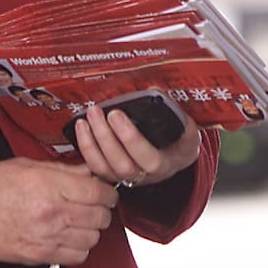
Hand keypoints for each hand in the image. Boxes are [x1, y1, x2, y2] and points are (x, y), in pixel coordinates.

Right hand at [0, 158, 117, 265]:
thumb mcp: (26, 166)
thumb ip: (62, 170)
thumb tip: (87, 171)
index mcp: (49, 186)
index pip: (97, 192)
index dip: (108, 192)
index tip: (106, 191)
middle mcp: (52, 213)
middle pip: (100, 217)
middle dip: (102, 209)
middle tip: (95, 204)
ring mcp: (48, 238)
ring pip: (92, 238)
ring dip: (91, 229)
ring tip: (80, 221)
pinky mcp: (41, 256)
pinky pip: (77, 256)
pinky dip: (79, 248)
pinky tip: (70, 237)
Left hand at [72, 104, 200, 187]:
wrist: (176, 156)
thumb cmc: (180, 139)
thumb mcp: (186, 126)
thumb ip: (173, 111)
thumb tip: (152, 89)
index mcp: (166, 164)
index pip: (148, 158)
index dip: (130, 138)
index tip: (116, 114)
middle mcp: (146, 177)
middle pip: (122, 165)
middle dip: (105, 137)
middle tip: (96, 112)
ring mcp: (127, 179)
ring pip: (105, 169)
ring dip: (91, 144)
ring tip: (84, 120)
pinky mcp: (113, 175)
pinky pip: (95, 168)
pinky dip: (86, 149)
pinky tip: (81, 129)